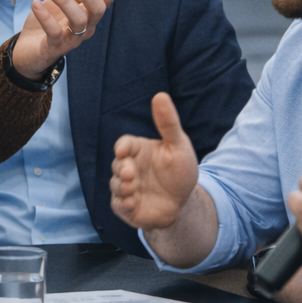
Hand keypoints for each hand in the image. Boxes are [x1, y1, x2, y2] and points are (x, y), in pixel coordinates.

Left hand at [9, 0, 114, 78]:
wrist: (29, 51)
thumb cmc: (50, 23)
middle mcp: (86, 28)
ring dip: (65, 1)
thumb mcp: (66, 3)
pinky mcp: (55, 48)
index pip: (106, 0)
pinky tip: (35, 3)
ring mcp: (72, 40)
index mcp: (90, 15)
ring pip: (79, 20)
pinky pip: (54, 32)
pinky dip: (45, 17)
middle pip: (97, 10)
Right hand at [110, 93, 199, 229]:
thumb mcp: (178, 145)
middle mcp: (129, 168)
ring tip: (132, 188)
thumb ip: (168, 122)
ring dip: (121, 187)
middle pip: (116, 165)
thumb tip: (160, 95)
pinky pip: (118, 205)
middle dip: (121, 169)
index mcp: (138, 151)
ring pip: (115, 185)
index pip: (124, 144)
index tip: (123, 150)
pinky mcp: (127, 207)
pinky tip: (132, 203)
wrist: (186, 202)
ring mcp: (126, 187)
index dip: (122, 147)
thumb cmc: (181, 170)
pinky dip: (122, 204)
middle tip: (130, 173)